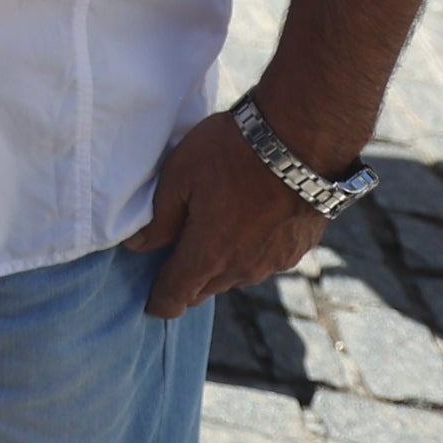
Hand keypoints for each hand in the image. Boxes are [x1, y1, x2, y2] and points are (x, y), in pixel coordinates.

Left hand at [122, 107, 331, 318]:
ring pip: (235, 276)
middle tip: (174, 260)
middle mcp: (242, 269)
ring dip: (220, 265)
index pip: (175, 297)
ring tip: (211, 235)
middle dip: (187, 281)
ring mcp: (274, 262)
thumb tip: (139, 245)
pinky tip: (246, 225)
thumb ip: (159, 218)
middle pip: (204, 289)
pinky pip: (263, 261)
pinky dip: (249, 251)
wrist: (304, 139)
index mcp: (208, 255)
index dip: (159, 303)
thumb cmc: (233, 152)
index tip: (151, 303)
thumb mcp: (180, 175)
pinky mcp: (297, 249)